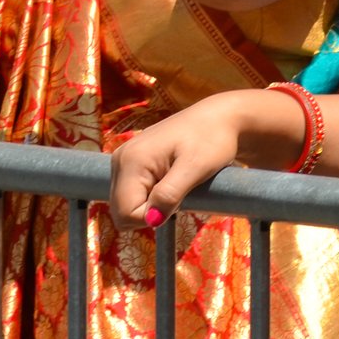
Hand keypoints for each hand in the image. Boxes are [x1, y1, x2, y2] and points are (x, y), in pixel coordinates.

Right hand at [109, 88, 293, 228]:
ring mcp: (123, 160)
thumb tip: (151, 221)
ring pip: (125, 205)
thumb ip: (170, 195)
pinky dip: (150, 197)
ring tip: (174, 186)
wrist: (218, 117)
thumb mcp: (195, 168)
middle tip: (176, 194)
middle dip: (150, 213)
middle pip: (121, 211)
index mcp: (131, 160)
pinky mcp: (130, 162)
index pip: (125, 213)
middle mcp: (120, 159)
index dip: (152, 217)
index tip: (177, 201)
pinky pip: (132, 194)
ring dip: (150, 206)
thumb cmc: (211, 139)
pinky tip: (168, 182)